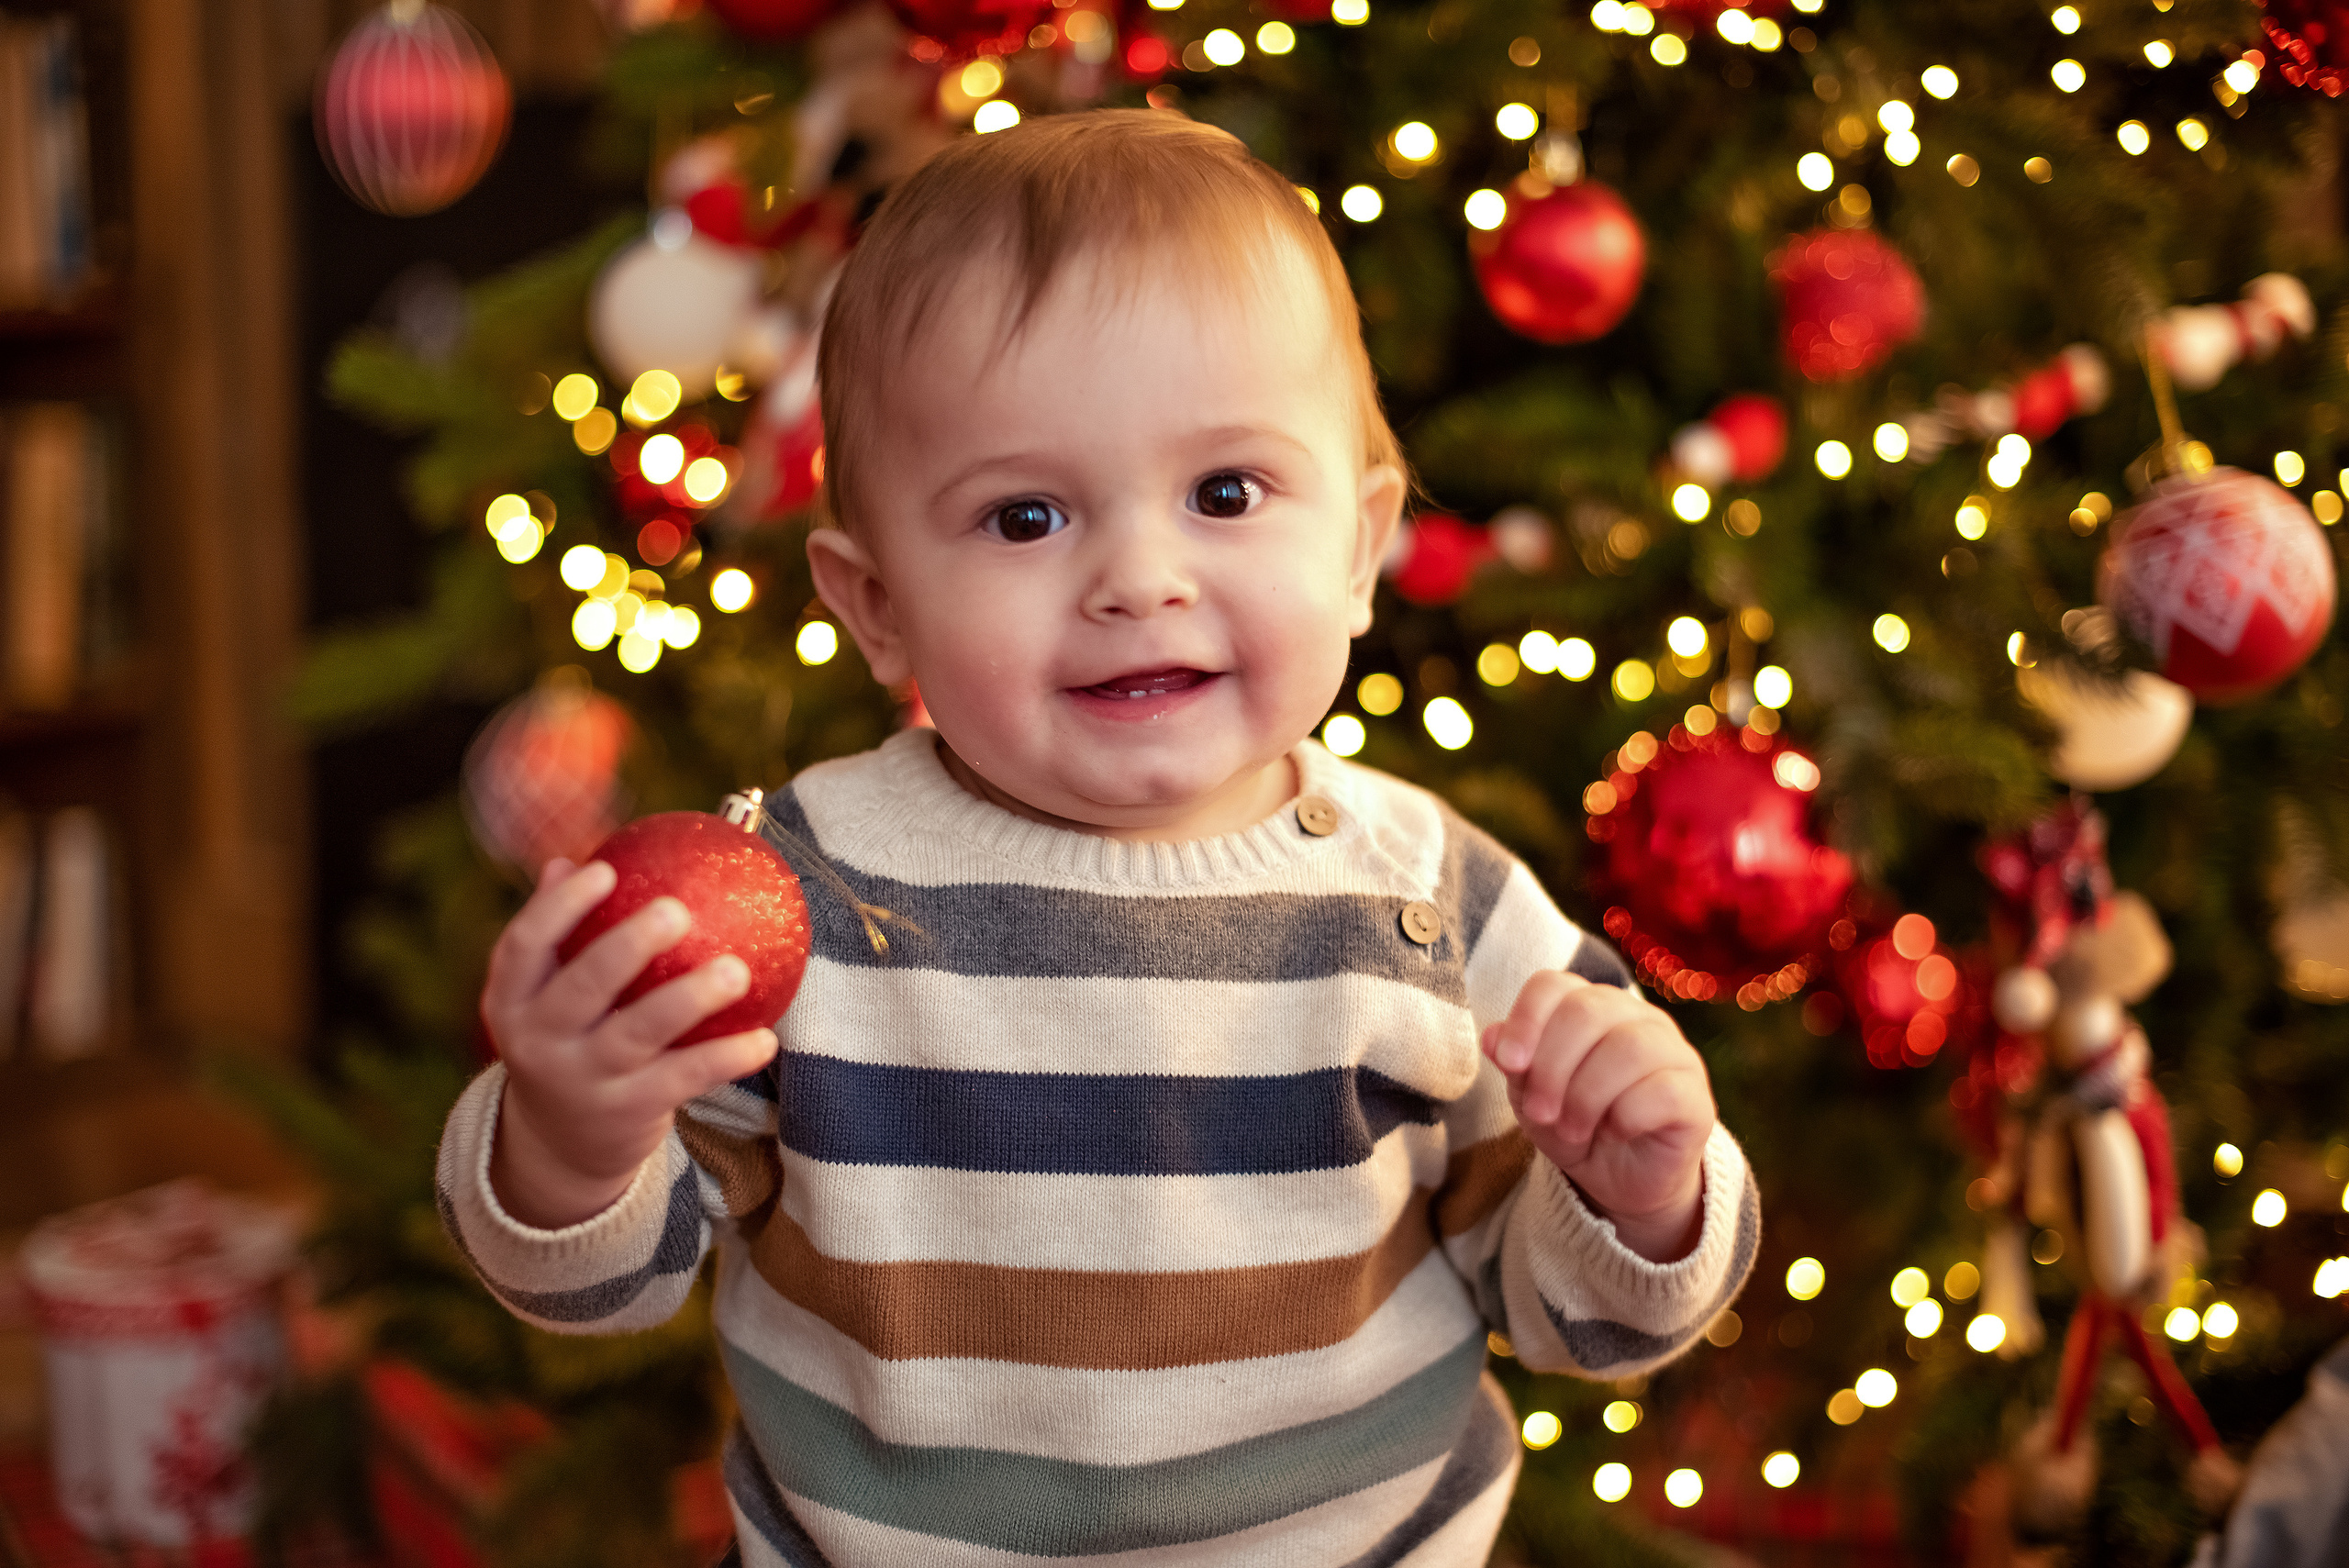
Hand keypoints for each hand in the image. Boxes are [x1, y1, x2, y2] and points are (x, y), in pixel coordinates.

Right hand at [482, 857, 779, 1228]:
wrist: (561, 1146)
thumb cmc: (567, 1039)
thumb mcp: (546, 996)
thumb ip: (562, 936)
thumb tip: (572, 859)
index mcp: (512, 1000)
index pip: (524, 945)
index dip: (560, 907)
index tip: (605, 870)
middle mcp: (539, 1041)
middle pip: (583, 986)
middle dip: (627, 946)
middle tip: (676, 910)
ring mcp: (583, 1080)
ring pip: (640, 1033)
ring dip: (690, 998)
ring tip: (737, 969)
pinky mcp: (628, 1112)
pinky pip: (684, 1079)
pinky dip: (726, 1058)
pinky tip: (766, 1036)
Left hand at [1481, 971, 1715, 1261]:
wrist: (1621, 1183)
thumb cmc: (1573, 1126)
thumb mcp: (1532, 1098)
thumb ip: (1515, 1064)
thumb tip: (1492, 1037)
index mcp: (1591, 1007)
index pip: (1554, 984)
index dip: (1526, 1019)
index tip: (1509, 1064)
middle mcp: (1636, 1018)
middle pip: (1587, 1011)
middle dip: (1552, 1067)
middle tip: (1541, 1113)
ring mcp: (1673, 1053)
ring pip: (1627, 1048)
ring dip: (1586, 1095)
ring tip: (1572, 1129)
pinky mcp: (1697, 1096)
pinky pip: (1662, 1090)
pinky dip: (1627, 1115)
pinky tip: (1618, 1132)